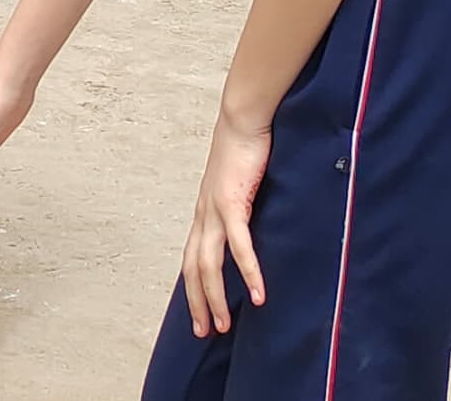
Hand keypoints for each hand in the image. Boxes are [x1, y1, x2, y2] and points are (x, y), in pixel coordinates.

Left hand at [178, 109, 273, 338]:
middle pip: (193, 269)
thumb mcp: (239, 185)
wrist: (243, 118)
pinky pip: (239, 245)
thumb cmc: (245, 149)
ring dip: (216, 298)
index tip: (200, 314)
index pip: (192, 259)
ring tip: (224, 324)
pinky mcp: (233, 202)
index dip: (193, 289)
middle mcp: (203, 215)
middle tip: (206, 332)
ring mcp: (214, 210)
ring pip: (209, 265)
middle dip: (198, 303)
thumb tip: (251, 226)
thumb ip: (241, 208)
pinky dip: (249, 272)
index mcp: (204, 212)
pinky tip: (258, 294)